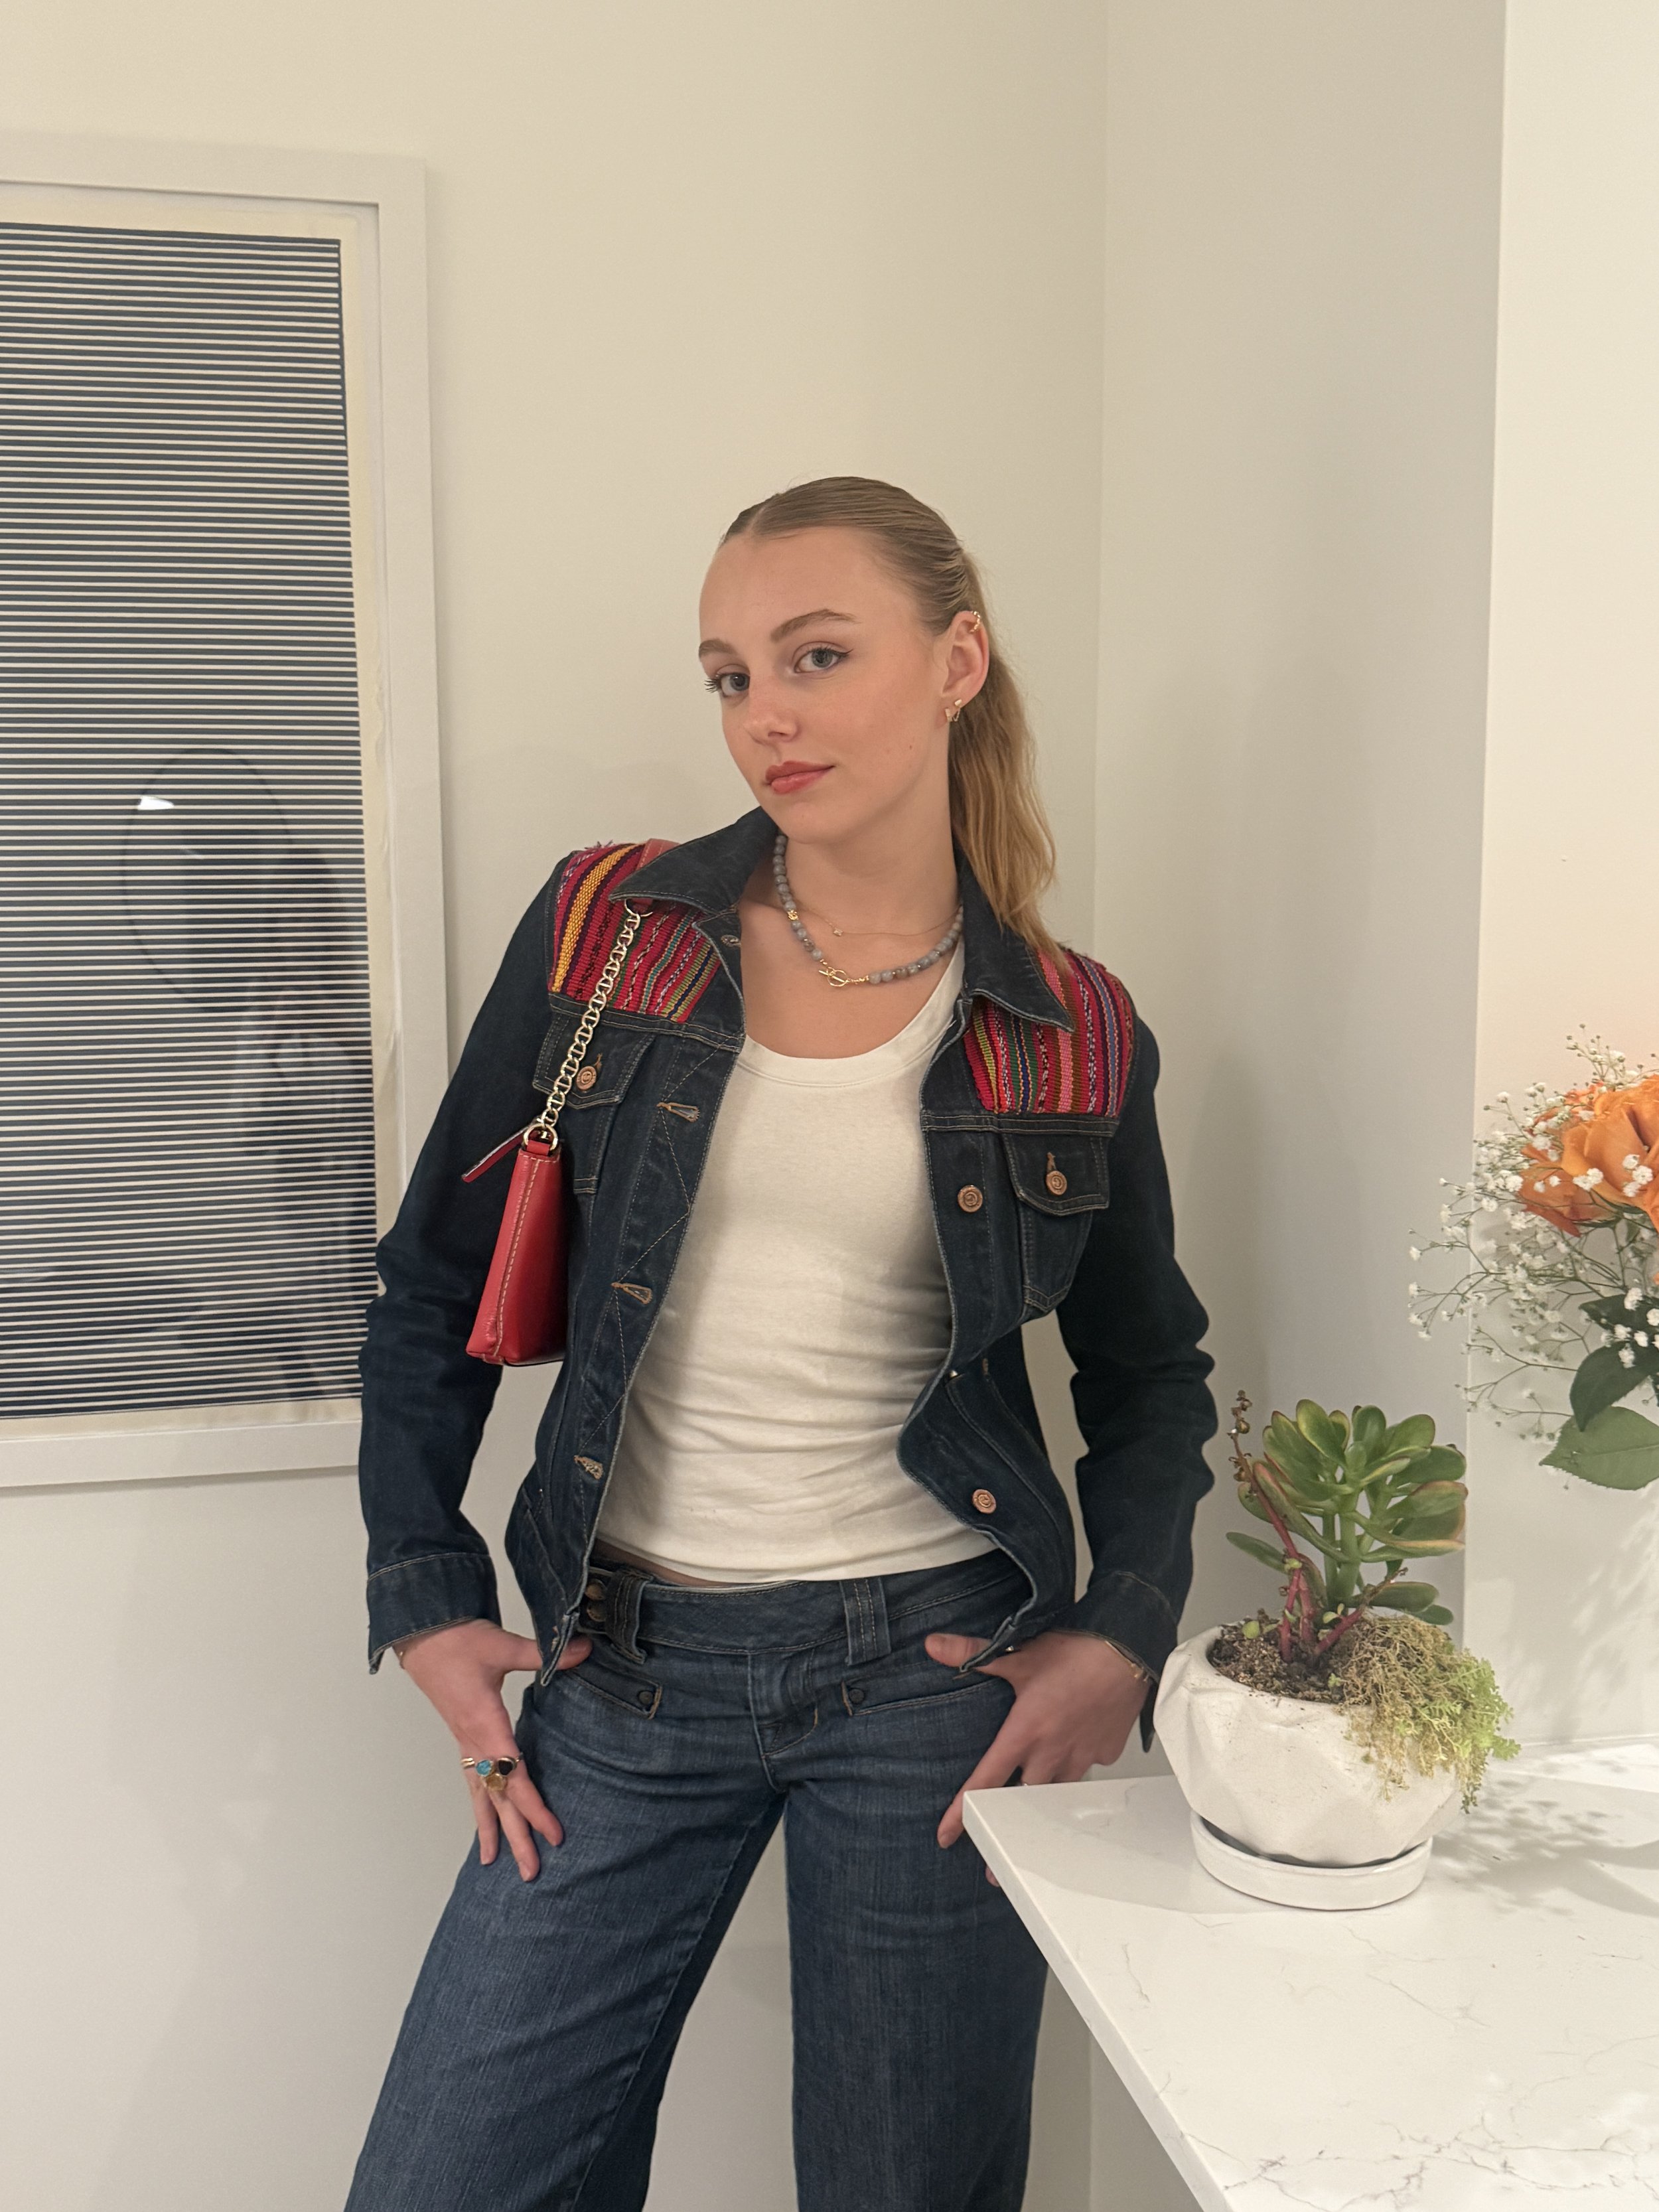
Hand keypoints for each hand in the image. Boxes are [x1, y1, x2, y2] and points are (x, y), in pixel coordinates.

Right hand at [396, 1620, 590, 1881]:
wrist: (423, 1634)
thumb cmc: (458, 1641)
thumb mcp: (502, 1645)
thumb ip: (544, 1652)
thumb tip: (584, 1647)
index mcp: (485, 1726)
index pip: (514, 1777)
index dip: (535, 1808)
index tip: (554, 1834)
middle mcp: (474, 1743)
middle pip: (497, 1799)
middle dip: (516, 1837)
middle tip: (532, 1872)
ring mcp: (465, 1744)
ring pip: (480, 1796)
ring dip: (492, 1830)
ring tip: (495, 1864)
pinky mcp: (463, 1739)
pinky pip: (471, 1782)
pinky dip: (478, 1807)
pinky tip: (484, 1823)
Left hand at [926, 1629, 1149, 1852]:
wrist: (1127, 1650)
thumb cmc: (1076, 1652)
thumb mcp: (1017, 1654)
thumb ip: (972, 1653)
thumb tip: (934, 1645)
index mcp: (1025, 1732)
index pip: (986, 1779)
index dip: (963, 1810)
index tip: (948, 1834)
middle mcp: (1051, 1751)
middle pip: (1023, 1798)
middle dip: (1007, 1820)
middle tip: (995, 1841)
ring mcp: (1081, 1756)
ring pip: (1056, 1791)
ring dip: (1042, 1798)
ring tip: (1035, 1809)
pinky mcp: (1105, 1753)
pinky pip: (1086, 1769)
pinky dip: (1076, 1767)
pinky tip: (1073, 1755)